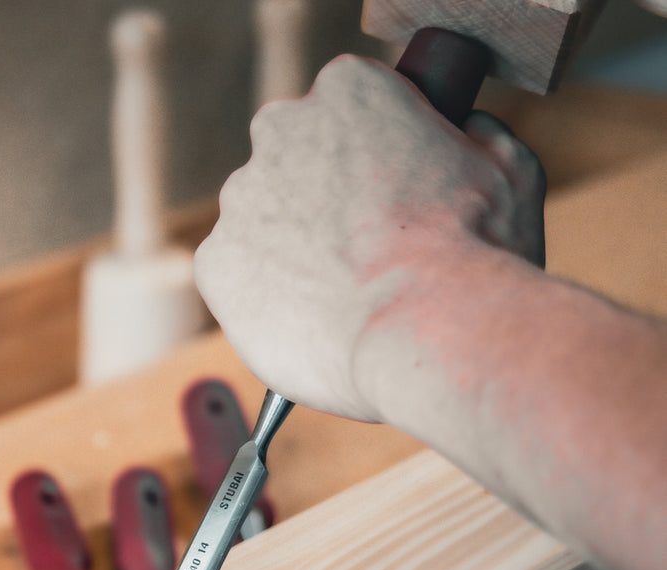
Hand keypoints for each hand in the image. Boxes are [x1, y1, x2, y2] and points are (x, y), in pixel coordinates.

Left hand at [194, 55, 546, 420]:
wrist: (427, 329)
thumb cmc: (476, 248)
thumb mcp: (507, 164)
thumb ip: (473, 133)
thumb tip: (463, 129)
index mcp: (348, 89)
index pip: (346, 107)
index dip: (372, 152)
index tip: (388, 190)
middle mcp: (281, 131)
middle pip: (294, 159)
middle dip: (322, 198)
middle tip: (365, 247)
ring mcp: (240, 199)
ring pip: (261, 222)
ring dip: (291, 249)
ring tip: (345, 294)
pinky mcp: (213, 264)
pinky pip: (235, 278)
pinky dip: (263, 298)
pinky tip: (310, 319)